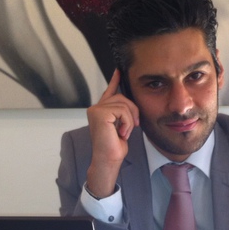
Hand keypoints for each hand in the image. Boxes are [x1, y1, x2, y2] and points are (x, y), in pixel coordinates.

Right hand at [85, 69, 139, 197]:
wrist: (108, 159)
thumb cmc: (114, 147)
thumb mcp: (122, 126)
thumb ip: (123, 113)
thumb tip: (130, 104)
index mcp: (101, 111)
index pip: (109, 91)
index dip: (115, 80)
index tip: (119, 70)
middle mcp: (95, 108)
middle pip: (122, 97)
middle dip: (132, 111)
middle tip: (133, 126)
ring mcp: (95, 110)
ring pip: (123, 103)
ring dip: (130, 119)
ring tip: (124, 132)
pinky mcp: (99, 113)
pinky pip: (122, 110)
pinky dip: (127, 122)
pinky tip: (121, 132)